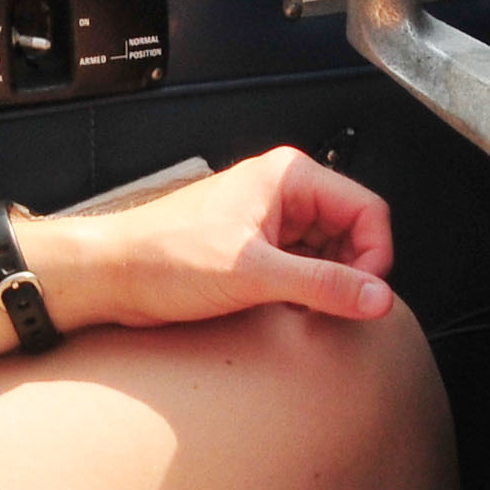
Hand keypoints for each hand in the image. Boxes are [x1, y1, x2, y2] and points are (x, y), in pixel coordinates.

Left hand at [30, 145, 399, 329]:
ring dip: (326, 287)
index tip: (365, 296)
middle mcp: (284, 192)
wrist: (112, 274)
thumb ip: (323, 286)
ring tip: (304, 313)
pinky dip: (305, 293)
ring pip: (329, 255)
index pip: (368, 210)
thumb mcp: (254, 274)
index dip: (375, 257)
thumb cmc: (164, 258)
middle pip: (353, 233)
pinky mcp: (256, 247)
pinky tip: (288, 312)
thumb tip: (377, 297)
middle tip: (334, 310)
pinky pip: (303, 268)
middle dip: (349, 274)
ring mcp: (270, 219)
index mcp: (289, 177)